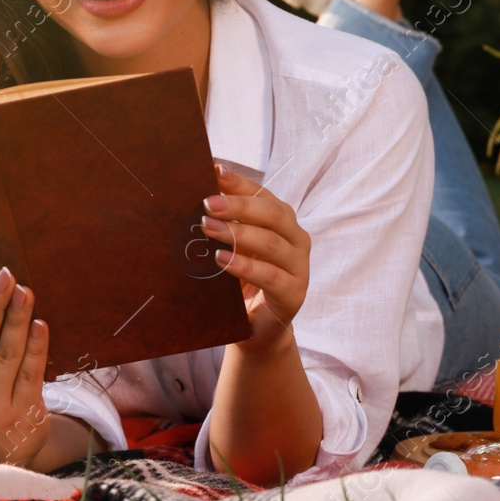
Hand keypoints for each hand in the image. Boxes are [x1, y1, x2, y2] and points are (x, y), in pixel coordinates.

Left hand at [203, 163, 310, 354]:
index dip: (240, 183)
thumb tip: (200, 195)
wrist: (256, 329)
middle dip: (239, 206)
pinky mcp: (294, 293)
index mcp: (283, 222)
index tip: (214, 171)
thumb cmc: (242, 282)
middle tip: (207, 204)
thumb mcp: (234, 248)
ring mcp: (299, 266)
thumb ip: (226, 223)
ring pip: (271, 242)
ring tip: (208, 229)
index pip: (263, 194)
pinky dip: (245, 266)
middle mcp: (296, 238)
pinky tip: (221, 260)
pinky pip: (270, 275)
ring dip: (238, 234)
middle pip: (272, 214)